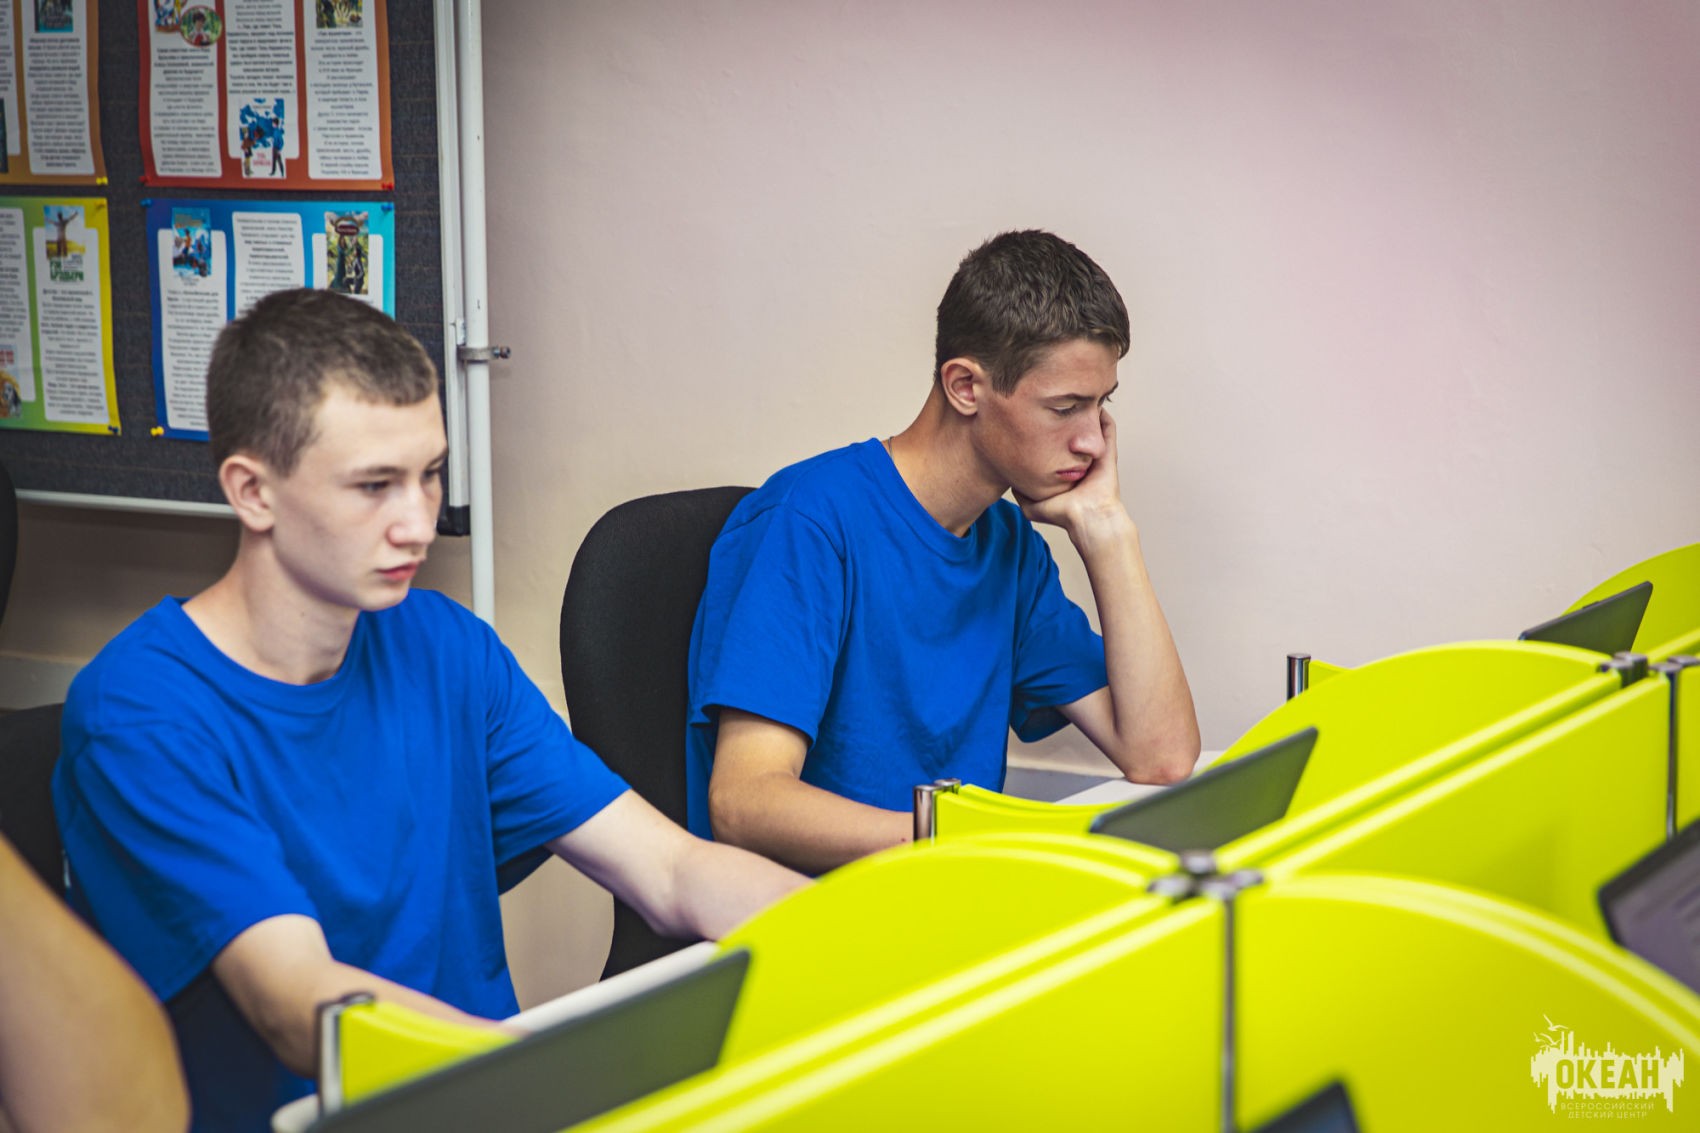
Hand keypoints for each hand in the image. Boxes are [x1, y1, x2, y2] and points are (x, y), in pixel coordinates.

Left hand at [1014, 409, 1133, 547]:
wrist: (1086, 518)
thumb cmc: (1062, 514)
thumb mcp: (1032, 505)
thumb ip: (1020, 492)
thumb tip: (1010, 479)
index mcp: (1066, 470)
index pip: (1056, 447)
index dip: (1046, 433)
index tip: (1034, 419)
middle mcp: (1081, 461)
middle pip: (1073, 434)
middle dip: (1066, 419)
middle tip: (1056, 402)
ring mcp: (1095, 456)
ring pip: (1091, 430)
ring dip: (1086, 415)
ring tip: (1078, 399)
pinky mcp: (1107, 453)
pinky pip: (1108, 430)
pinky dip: (1103, 417)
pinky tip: (1096, 404)